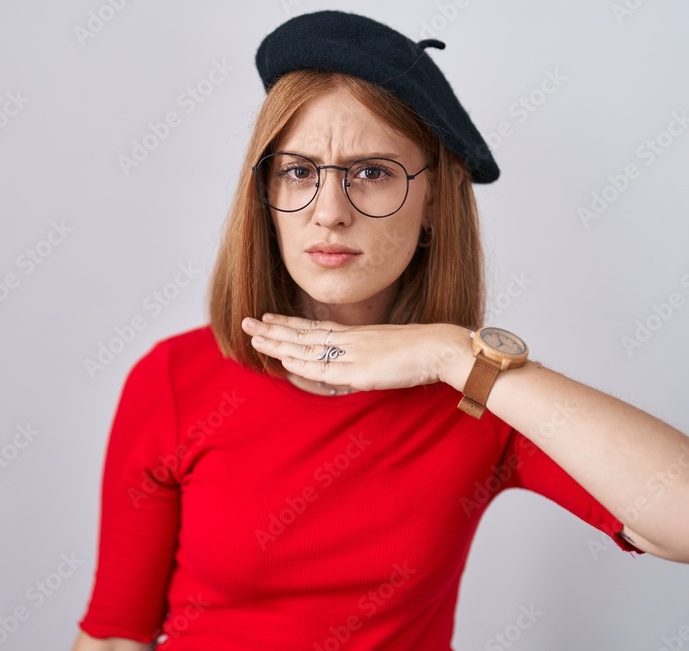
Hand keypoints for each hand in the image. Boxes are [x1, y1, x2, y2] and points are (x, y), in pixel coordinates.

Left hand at [241, 314, 473, 391]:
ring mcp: (352, 353)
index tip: (268, 318)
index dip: (289, 324)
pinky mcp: (359, 370)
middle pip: (303, 333)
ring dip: (278, 341)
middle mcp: (350, 339)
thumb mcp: (388, 352)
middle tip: (247, 321)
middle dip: (273, 328)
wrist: (441, 348)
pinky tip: (283, 359)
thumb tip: (353, 371)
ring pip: (307, 346)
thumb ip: (368, 359)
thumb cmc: (423, 351)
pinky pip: (323, 367)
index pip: (315, 327)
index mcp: (357, 335)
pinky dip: (302, 363)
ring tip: (253, 335)